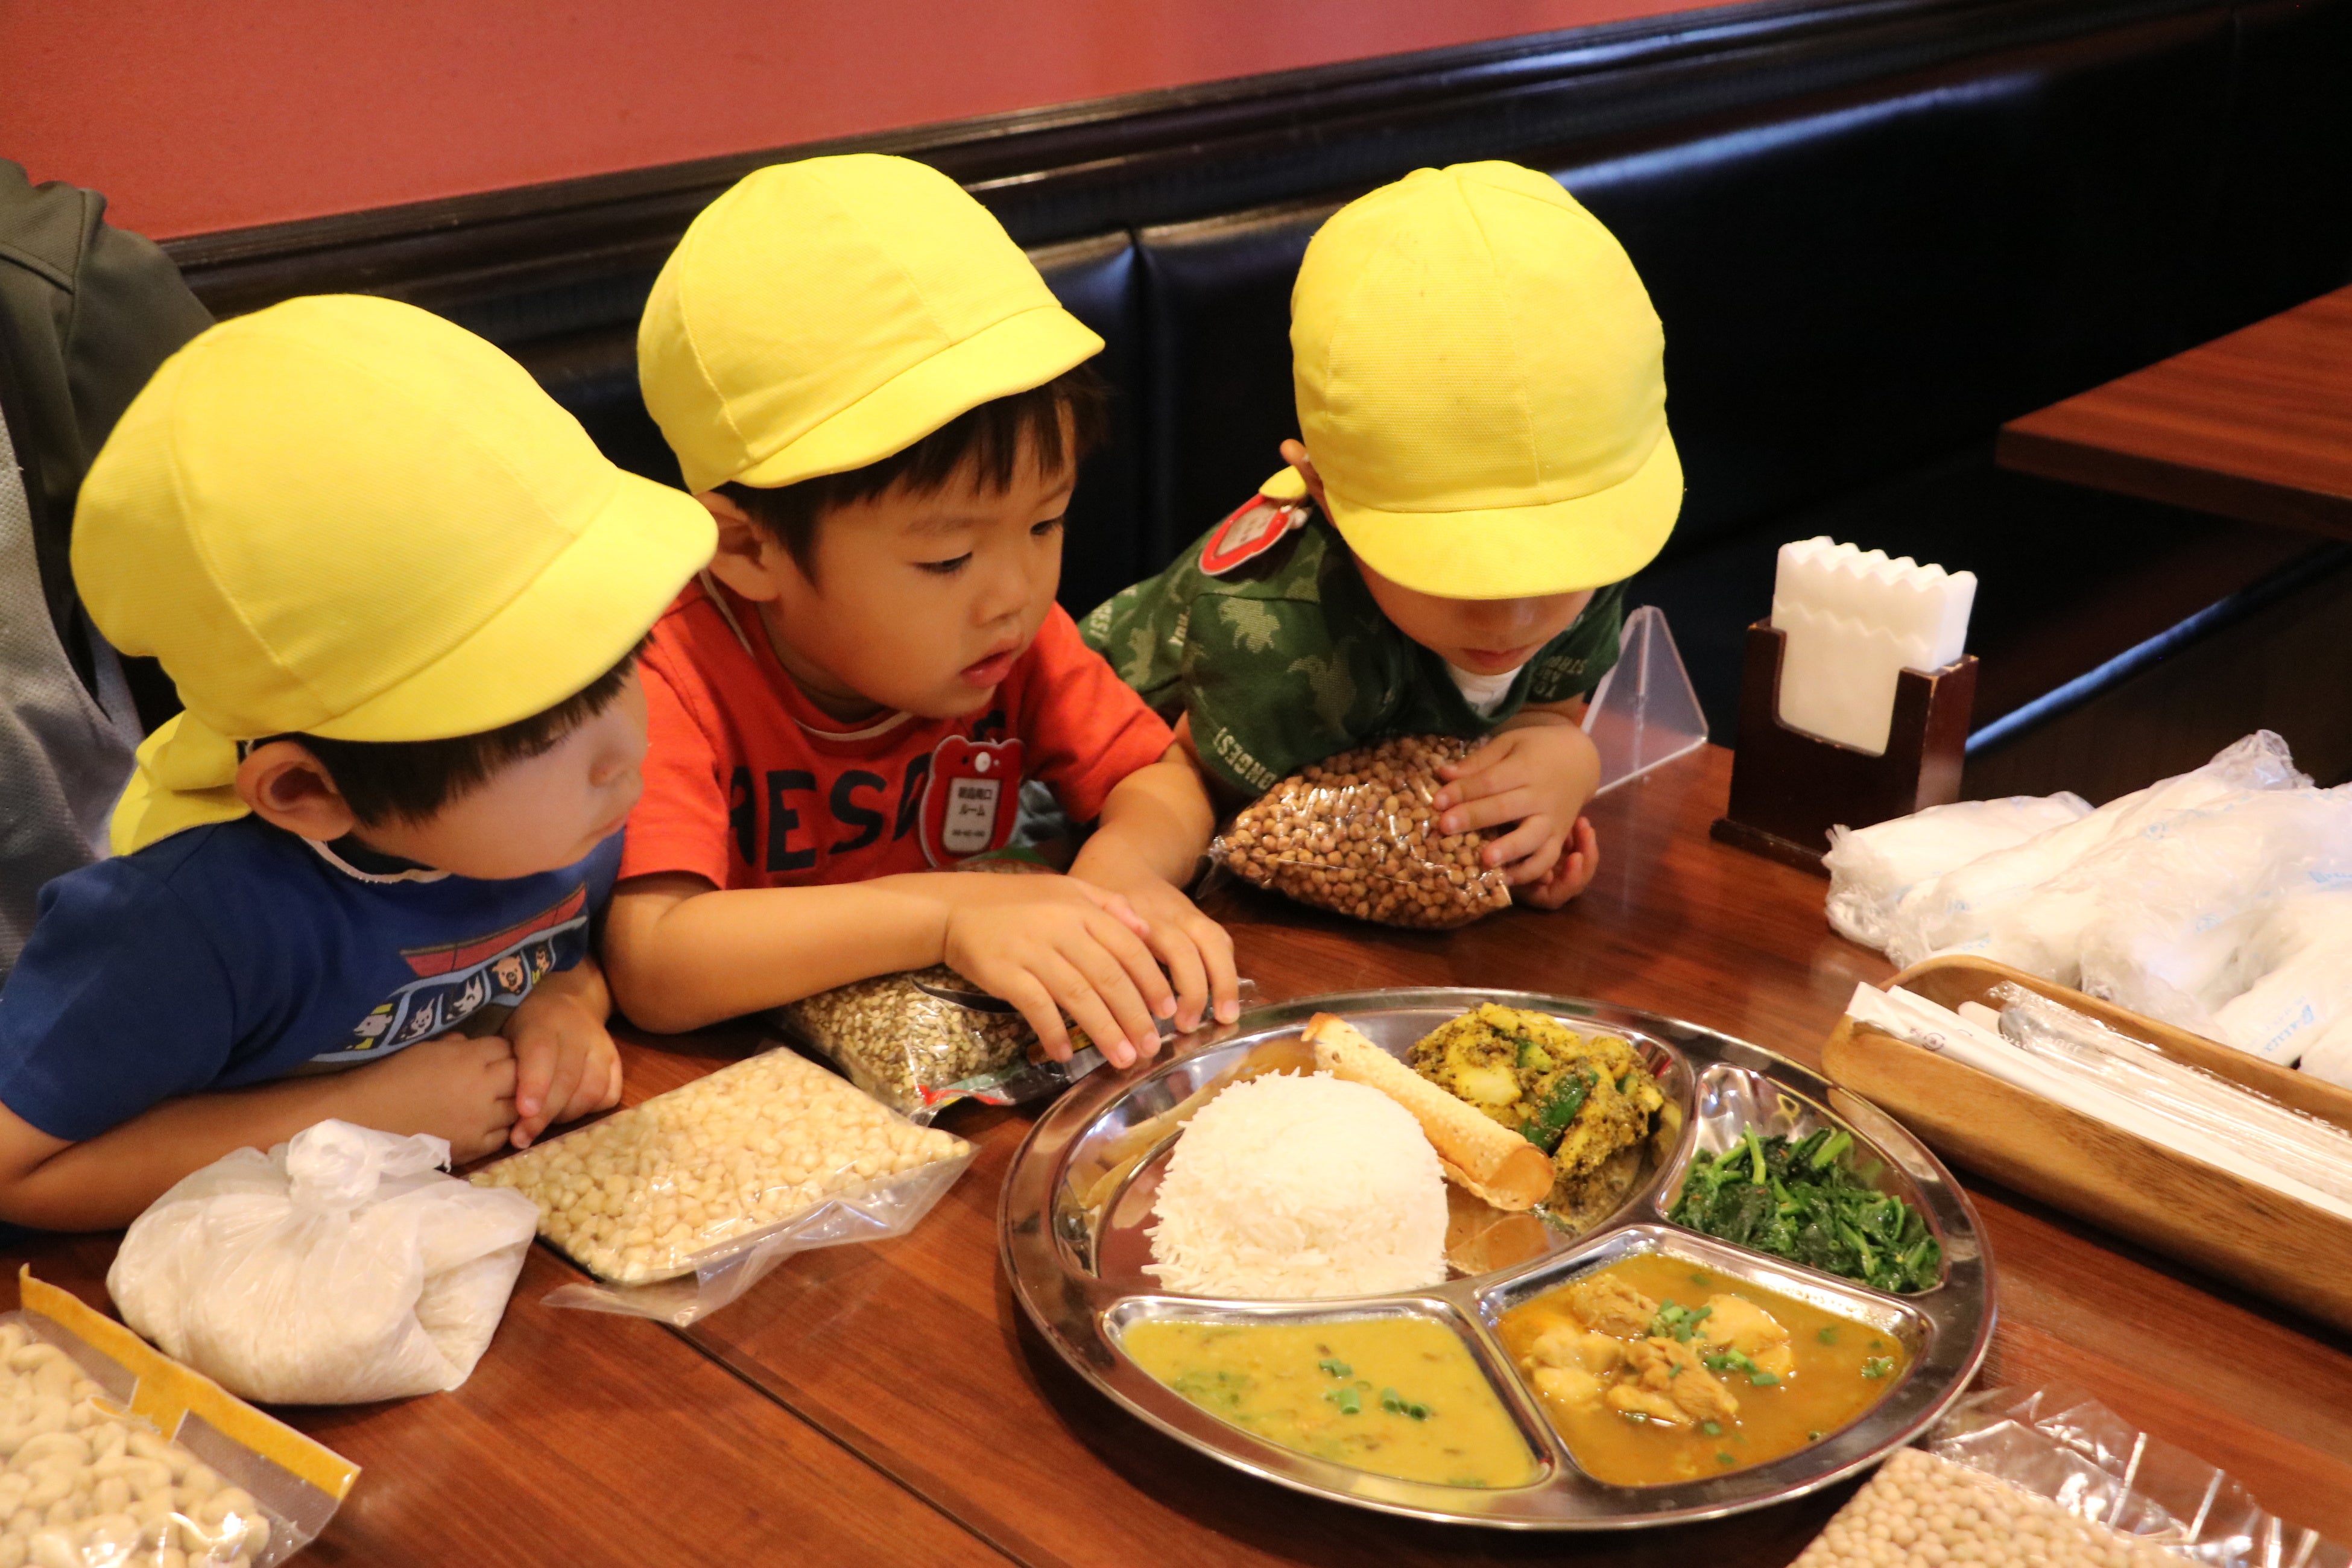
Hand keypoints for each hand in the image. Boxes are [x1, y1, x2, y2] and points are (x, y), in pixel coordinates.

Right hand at [355, 1032, 518, 1162]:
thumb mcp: (426, 1049)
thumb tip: (473, 1045)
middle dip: (513, 1073)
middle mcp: (482, 1089)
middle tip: (501, 1077)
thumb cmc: (392, 1077)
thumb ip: (457, 1046)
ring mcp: (480, 1121)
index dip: (501, 1050)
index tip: (494, 1055)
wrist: (365, 1119)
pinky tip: (489, 1123)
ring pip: (517, 1107)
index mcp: (468, 1059)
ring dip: (512, 1102)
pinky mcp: (474, 1147)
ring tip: (498, 1100)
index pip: (505, 1048)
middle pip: (518, 1076)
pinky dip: (501, 1128)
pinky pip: (503, 1135)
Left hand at [504, 972, 623, 1147]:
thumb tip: (485, 1104)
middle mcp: (577, 1033)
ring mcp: (601, 1048)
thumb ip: (501, 1064)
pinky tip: (570, 1113)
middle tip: (522, 1138)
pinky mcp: (616, 1061)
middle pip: (567, 1078)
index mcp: (543, 1022)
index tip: (523, 1112)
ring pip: (592, 1089)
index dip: (534, 1084)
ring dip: (566, 1115)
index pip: (541, 1054)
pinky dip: (591, 1109)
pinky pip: (609, 1094)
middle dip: (544, 1113)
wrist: (568, 1002)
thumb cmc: (528, 1027)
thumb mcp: (508, 1035)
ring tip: (543, 1125)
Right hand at [934, 876, 1172, 1069]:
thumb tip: (1148, 931)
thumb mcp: (1067, 889)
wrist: (957, 908)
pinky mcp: (1005, 973)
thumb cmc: (1018, 902)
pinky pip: (1036, 1006)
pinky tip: (1065, 1054)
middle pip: (1109, 977)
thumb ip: (1109, 904)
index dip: (1151, 982)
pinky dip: (1053, 1031)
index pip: (1128, 948)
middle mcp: (1061, 929)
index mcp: (1082, 909)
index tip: (1168, 1012)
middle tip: (1151, 1047)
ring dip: (1104, 1031)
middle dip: (1134, 1016)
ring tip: (1123, 1059)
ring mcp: (1032, 951)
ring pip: (1078, 995)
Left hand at [1073, 872, 1240, 1037]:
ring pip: (1214, 942)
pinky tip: (1225, 999)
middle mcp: (1166, 915)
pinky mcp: (1199, 917)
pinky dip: (1226, 969)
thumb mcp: (1085, 920)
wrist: (1123, 861)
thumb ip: (1095, 953)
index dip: (1162, 985)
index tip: (1163, 1017)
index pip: (1154, 952)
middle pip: (1190, 949)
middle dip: (1196, 989)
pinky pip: (1220, 941)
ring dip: (1224, 981)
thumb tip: (1094, 1006)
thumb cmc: (1098, 901)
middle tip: (1189, 1026)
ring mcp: (1187, 913)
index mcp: (1134, 917)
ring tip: (1227, 1017)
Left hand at [1430, 722, 1600, 889]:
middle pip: (1505, 808)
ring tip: (1485, 859)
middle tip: (1444, 827)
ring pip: (1531, 838)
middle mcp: (1540, 796)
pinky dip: (1529, 873)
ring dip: (1508, 850)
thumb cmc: (1536, 750)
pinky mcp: (1558, 838)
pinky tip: (1504, 879)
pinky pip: (1546, 859)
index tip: (1437, 801)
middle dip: (1474, 818)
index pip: (1490, 781)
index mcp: (1526, 768)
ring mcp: (1552, 820)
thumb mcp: (1509, 744)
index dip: (1462, 791)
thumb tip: (1444, 774)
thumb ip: (1479, 761)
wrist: (1580, 761)